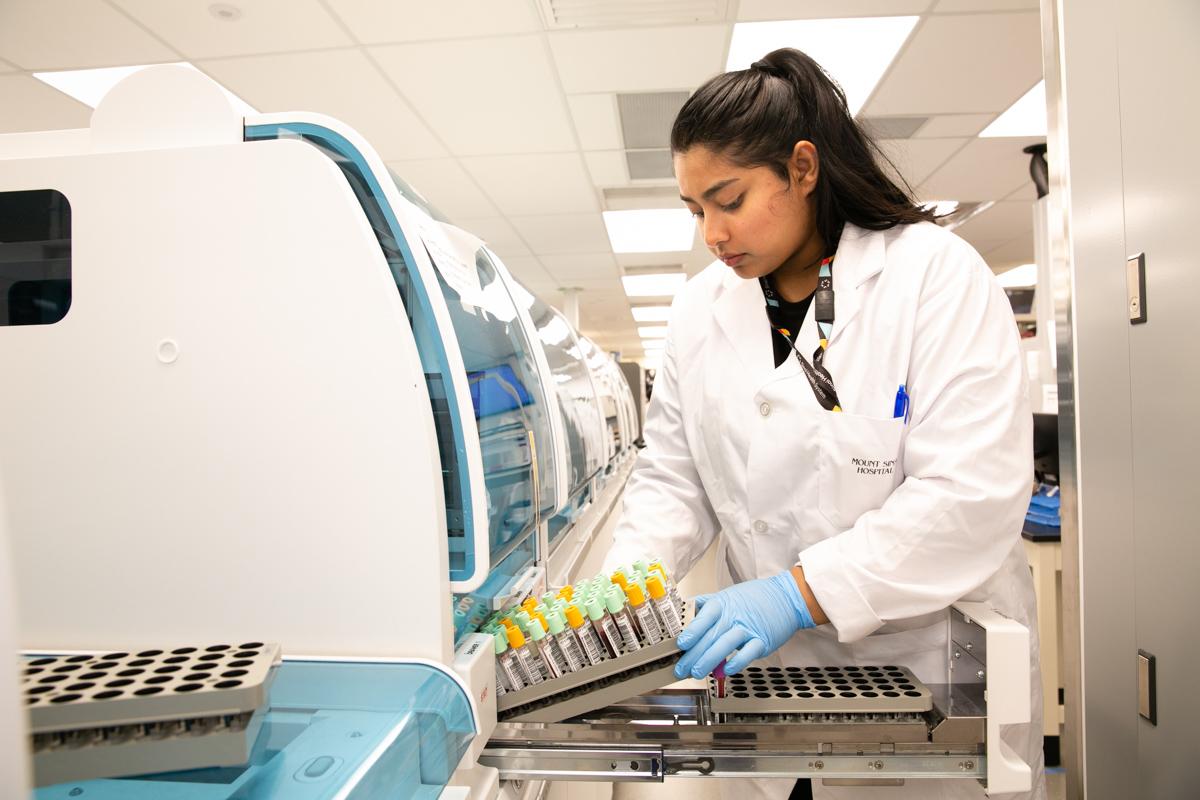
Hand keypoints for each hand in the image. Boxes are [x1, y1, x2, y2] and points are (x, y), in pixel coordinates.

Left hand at [674, 570, 814, 678]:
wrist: (785, 597)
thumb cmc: (754, 598)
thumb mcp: (727, 595)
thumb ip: (706, 606)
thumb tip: (685, 613)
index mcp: (722, 604)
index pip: (704, 617)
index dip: (692, 631)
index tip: (681, 643)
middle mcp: (734, 616)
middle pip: (711, 635)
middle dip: (694, 655)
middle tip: (681, 668)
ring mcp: (748, 628)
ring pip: (726, 644)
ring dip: (709, 660)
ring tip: (697, 673)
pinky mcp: (762, 640)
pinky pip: (748, 652)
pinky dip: (737, 662)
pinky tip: (725, 671)